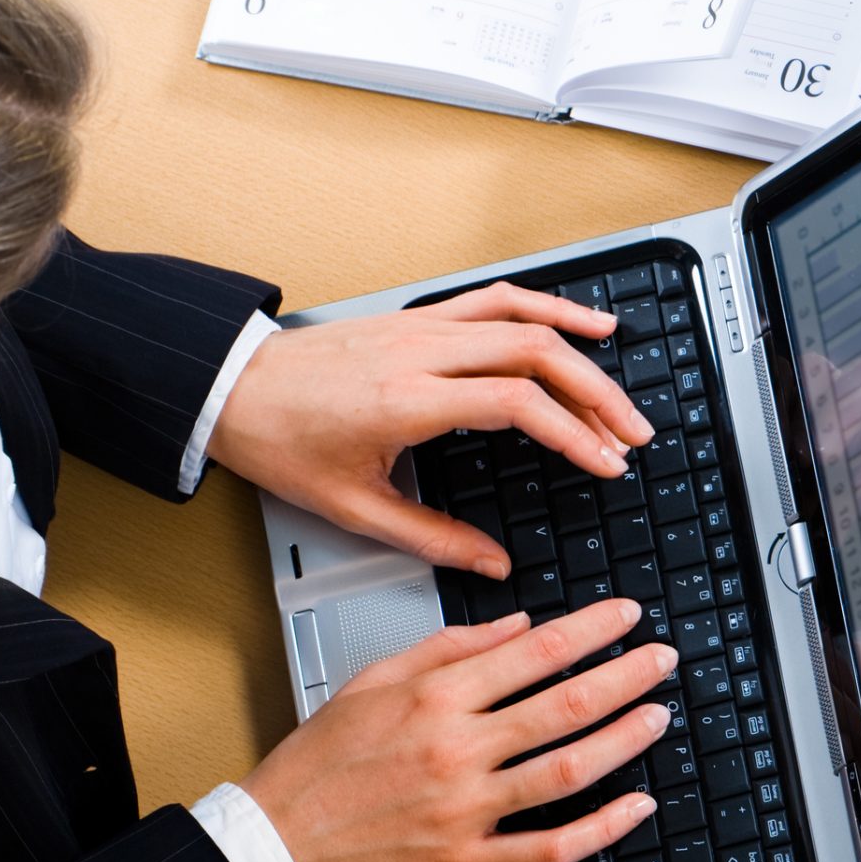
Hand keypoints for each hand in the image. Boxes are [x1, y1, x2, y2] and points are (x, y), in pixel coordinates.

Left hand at [210, 282, 653, 577]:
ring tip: (623, 389)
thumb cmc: (279, 441)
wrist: (228, 388)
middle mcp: (423, 353)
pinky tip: (584, 324)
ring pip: (527, 321)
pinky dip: (550, 306)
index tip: (605, 463)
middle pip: (538, 356)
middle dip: (598, 398)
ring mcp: (424, 327)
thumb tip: (490, 563)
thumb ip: (431, 537)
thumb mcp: (351, 507)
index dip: (573, 435)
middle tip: (632, 436)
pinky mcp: (421, 316)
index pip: (517, 404)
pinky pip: (499, 299)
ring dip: (585, 353)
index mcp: (407, 401)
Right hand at [241, 599, 669, 861]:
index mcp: (434, 698)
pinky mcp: (466, 860)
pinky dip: (601, 829)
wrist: (271, 848)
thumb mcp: (371, 682)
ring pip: (567, 770)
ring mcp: (465, 808)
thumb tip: (516, 624)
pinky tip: (636, 807)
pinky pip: (548, 847)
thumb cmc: (316, 766)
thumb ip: (448, 648)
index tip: (627, 616)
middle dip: (626, 677)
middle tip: (663, 659)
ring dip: (624, 741)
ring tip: (659, 716)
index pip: (535, 652)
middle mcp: (456, 749)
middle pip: (564, 705)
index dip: (592, 630)